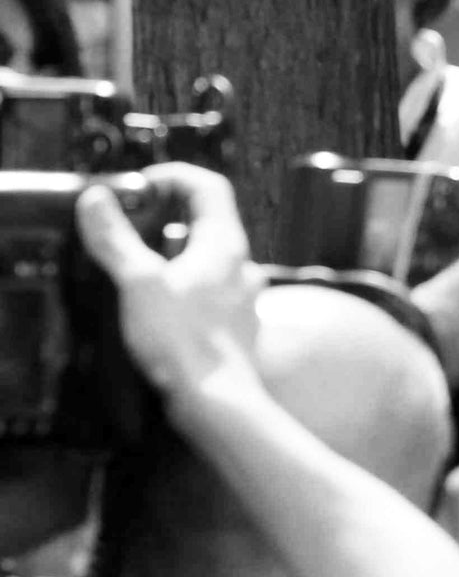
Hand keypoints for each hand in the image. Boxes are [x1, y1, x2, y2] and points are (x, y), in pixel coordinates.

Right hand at [76, 163, 262, 401]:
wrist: (216, 399)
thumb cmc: (184, 340)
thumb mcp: (138, 282)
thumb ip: (116, 239)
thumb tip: (97, 199)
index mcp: (225, 244)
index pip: (209, 186)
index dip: (174, 177)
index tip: (141, 187)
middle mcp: (241, 265)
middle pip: (209, 221)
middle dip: (168, 217)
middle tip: (133, 228)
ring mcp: (243, 295)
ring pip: (209, 258)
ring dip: (175, 254)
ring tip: (141, 268)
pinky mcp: (236, 323)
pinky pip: (211, 290)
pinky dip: (185, 286)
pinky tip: (162, 306)